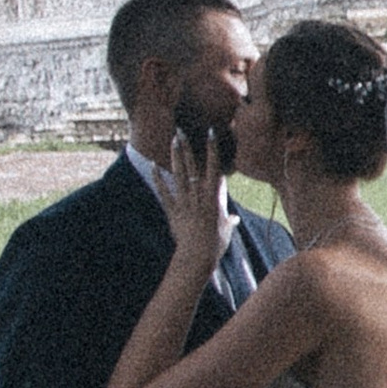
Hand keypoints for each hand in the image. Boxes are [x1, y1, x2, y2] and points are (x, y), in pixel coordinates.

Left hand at [155, 122, 237, 267]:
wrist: (197, 256)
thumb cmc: (216, 244)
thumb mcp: (226, 228)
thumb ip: (228, 219)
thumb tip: (233, 218)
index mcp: (214, 196)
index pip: (214, 167)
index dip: (212, 149)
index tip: (210, 133)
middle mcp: (198, 194)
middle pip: (192, 166)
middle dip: (187, 147)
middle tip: (181, 131)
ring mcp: (184, 201)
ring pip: (179, 174)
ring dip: (175, 156)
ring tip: (172, 141)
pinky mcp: (172, 210)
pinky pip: (164, 192)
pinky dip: (158, 178)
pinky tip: (153, 165)